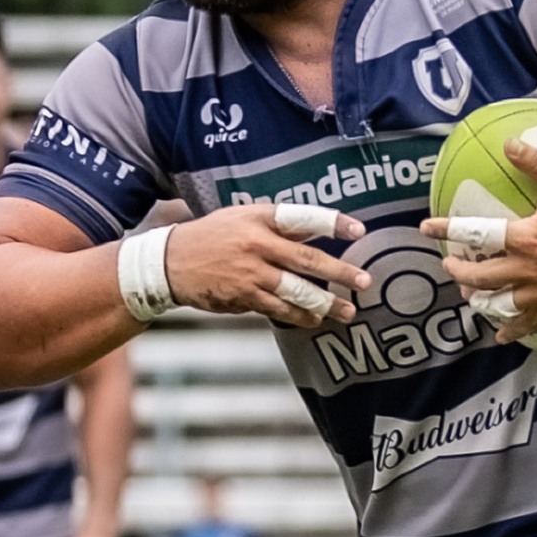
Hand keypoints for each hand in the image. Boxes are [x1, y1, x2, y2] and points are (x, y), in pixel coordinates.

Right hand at [165, 204, 370, 328]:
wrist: (171, 262)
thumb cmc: (213, 236)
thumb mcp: (243, 219)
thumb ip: (279, 226)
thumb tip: (317, 231)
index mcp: (260, 219)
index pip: (303, 217)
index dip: (332, 222)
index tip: (359, 230)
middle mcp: (257, 244)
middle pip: (307, 260)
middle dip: (340, 272)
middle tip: (364, 281)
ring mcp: (250, 273)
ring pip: (297, 291)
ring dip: (325, 303)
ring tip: (347, 311)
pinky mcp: (243, 298)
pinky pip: (279, 310)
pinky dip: (300, 316)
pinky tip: (315, 319)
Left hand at [419, 136, 536, 342]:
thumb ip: (535, 163)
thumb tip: (508, 142)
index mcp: (528, 238)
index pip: (476, 234)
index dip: (447, 230)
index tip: (426, 228)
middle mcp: (529, 269)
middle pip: (479, 278)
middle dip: (458, 272)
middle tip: (451, 264)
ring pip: (498, 306)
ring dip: (479, 302)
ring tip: (470, 294)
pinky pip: (528, 325)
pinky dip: (511, 331)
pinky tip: (501, 334)